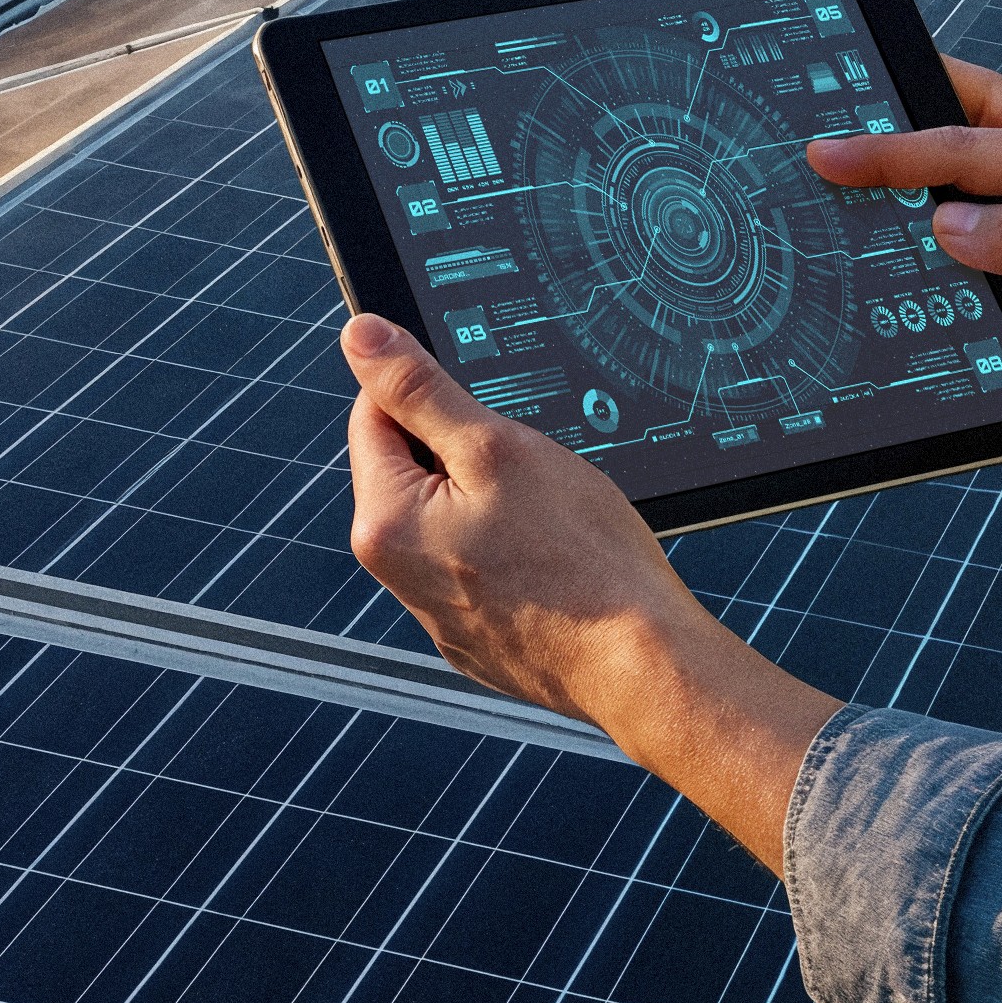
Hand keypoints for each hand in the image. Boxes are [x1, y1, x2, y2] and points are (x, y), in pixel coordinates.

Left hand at [339, 317, 835, 872]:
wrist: (642, 666)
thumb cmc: (579, 558)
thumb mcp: (495, 446)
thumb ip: (418, 388)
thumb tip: (358, 336)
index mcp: (385, 523)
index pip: (373, 414)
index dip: (430, 391)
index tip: (481, 403)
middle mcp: (397, 577)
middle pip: (412, 467)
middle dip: (464, 449)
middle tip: (526, 465)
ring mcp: (439, 615)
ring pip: (451, 516)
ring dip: (489, 498)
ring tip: (548, 517)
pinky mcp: (477, 638)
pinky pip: (478, 565)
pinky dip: (509, 548)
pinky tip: (555, 559)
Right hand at [810, 61, 1001, 454]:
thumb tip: (946, 223)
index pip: (970, 140)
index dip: (898, 144)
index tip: (835, 150)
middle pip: (966, 126)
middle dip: (901, 118)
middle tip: (833, 131)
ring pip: (961, 186)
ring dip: (911, 186)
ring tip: (846, 189)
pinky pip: (968, 248)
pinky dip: (926, 246)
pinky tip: (893, 257)